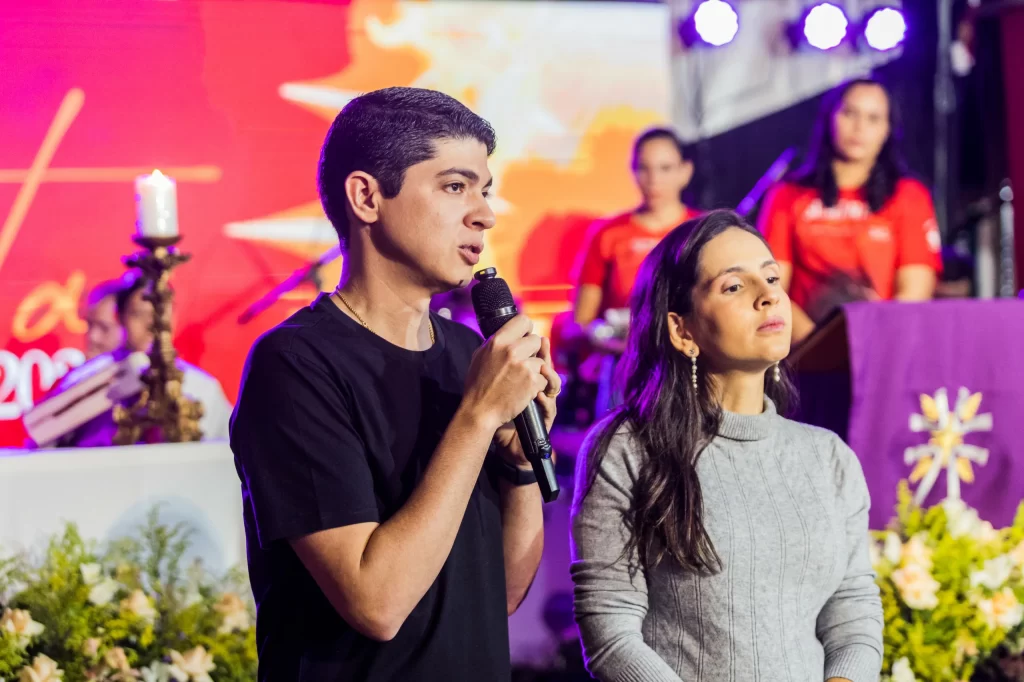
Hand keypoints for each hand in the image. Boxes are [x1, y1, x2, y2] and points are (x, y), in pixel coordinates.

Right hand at [462, 315, 549, 433]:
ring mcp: (524, 366)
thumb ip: (496, 342)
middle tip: (524, 363)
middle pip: (536, 340)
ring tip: (520, 380)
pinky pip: (543, 378)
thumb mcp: (480, 356)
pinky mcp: (532, 381)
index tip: (525, 338)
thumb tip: (509, 332)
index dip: (527, 330)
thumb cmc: (478, 385)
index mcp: (498, 341)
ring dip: (535, 371)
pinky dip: (537, 386)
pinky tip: (524, 391)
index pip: (523, 321)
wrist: (480, 411)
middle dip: (533, 352)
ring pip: (541, 361)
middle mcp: (511, 350)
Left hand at [494, 337, 560, 466]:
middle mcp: (538, 386)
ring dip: (550, 375)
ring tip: (543, 370)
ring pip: (554, 383)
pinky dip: (545, 400)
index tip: (531, 333)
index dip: (536, 344)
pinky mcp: (545, 417)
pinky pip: (549, 406)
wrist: (500, 437)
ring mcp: (544, 401)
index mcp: (527, 376)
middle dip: (544, 355)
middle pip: (547, 365)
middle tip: (541, 344)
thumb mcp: (496, 382)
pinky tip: (539, 396)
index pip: (536, 355)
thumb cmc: (496, 409)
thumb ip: (499, 364)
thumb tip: (493, 339)